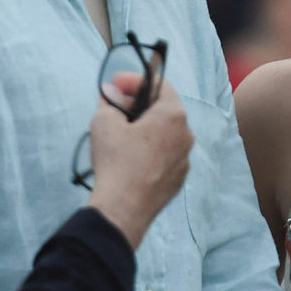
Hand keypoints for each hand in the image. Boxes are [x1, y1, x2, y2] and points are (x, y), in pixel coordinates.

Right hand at [88, 75, 192, 248]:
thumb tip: (111, 92)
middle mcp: (186, 135)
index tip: (115, 84)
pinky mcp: (177, 179)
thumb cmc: (117, 162)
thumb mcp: (104, 122)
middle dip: (138, 104)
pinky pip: (164, 156)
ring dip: (144, 129)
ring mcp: (184, 159)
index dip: (134, 80)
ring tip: (120, 133)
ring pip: (164, 134)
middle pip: (163, 109)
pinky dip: (149, 150)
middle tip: (115, 107)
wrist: (124, 209)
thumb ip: (109, 101)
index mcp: (173, 115)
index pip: (159, 83)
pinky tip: (130, 158)